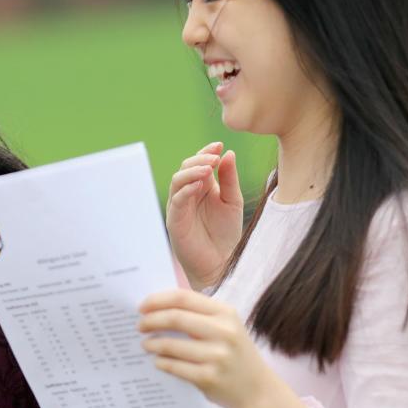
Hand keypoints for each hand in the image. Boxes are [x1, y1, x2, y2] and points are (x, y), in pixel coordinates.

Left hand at [138, 288, 265, 407]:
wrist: (257, 391)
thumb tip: (156, 307)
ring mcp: (218, 356)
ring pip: (172, 345)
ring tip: (145, 344)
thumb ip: (198, 315)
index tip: (142, 306)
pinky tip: (157, 361)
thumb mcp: (225, 327)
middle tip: (139, 326)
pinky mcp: (209, 378)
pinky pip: (175, 367)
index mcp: (226, 313)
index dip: (158, 300)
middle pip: (176, 318)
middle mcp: (225, 332)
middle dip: (151, 321)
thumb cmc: (234, 354)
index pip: (183, 298)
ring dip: (153, 344)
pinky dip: (162, 362)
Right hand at [165, 142, 243, 289]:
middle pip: (186, 168)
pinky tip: (200, 185)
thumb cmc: (226, 235)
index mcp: (203, 187)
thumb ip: (229, 178)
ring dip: (192, 171)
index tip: (219, 144)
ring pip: (178, 180)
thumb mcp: (232, 201)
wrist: (221, 264)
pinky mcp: (175, 220)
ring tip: (208, 168)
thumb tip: (228, 153)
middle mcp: (189, 194)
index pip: (199, 163)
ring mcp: (180, 206)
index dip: (207, 152)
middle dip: (199, 160)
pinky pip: (177, 200)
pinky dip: (187, 189)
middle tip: (214, 157)